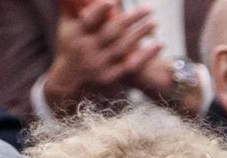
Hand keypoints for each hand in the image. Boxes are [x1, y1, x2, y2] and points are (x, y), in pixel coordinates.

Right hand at [44, 0, 171, 114]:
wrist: (68, 81)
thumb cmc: (72, 46)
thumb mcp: (67, 26)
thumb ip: (70, 6)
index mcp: (76, 35)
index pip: (88, 20)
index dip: (99, 10)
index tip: (113, 2)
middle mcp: (86, 50)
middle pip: (112, 32)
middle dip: (131, 19)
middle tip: (148, 8)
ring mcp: (98, 65)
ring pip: (123, 48)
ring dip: (140, 34)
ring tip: (155, 23)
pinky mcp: (109, 78)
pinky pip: (131, 65)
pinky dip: (146, 55)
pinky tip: (159, 45)